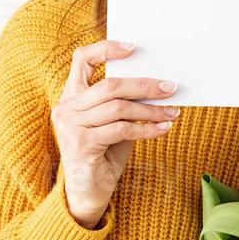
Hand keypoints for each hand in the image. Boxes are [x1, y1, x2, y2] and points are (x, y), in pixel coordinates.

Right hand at [51, 40, 180, 228]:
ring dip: (151, 109)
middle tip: (170, 87)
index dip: (107, 49)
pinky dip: (146, 128)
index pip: (82, 59)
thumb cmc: (104, 152)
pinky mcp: (82, 145)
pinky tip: (162, 128)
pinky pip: (122, 130)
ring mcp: (71, 126)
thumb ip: (124, 102)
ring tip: (172, 111)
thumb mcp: (113, 121)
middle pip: (110, 85)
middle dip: (145, 85)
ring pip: (119, 108)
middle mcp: (67, 107)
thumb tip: (159, 85)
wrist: (88, 191)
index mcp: (71, 95)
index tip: (134, 47)